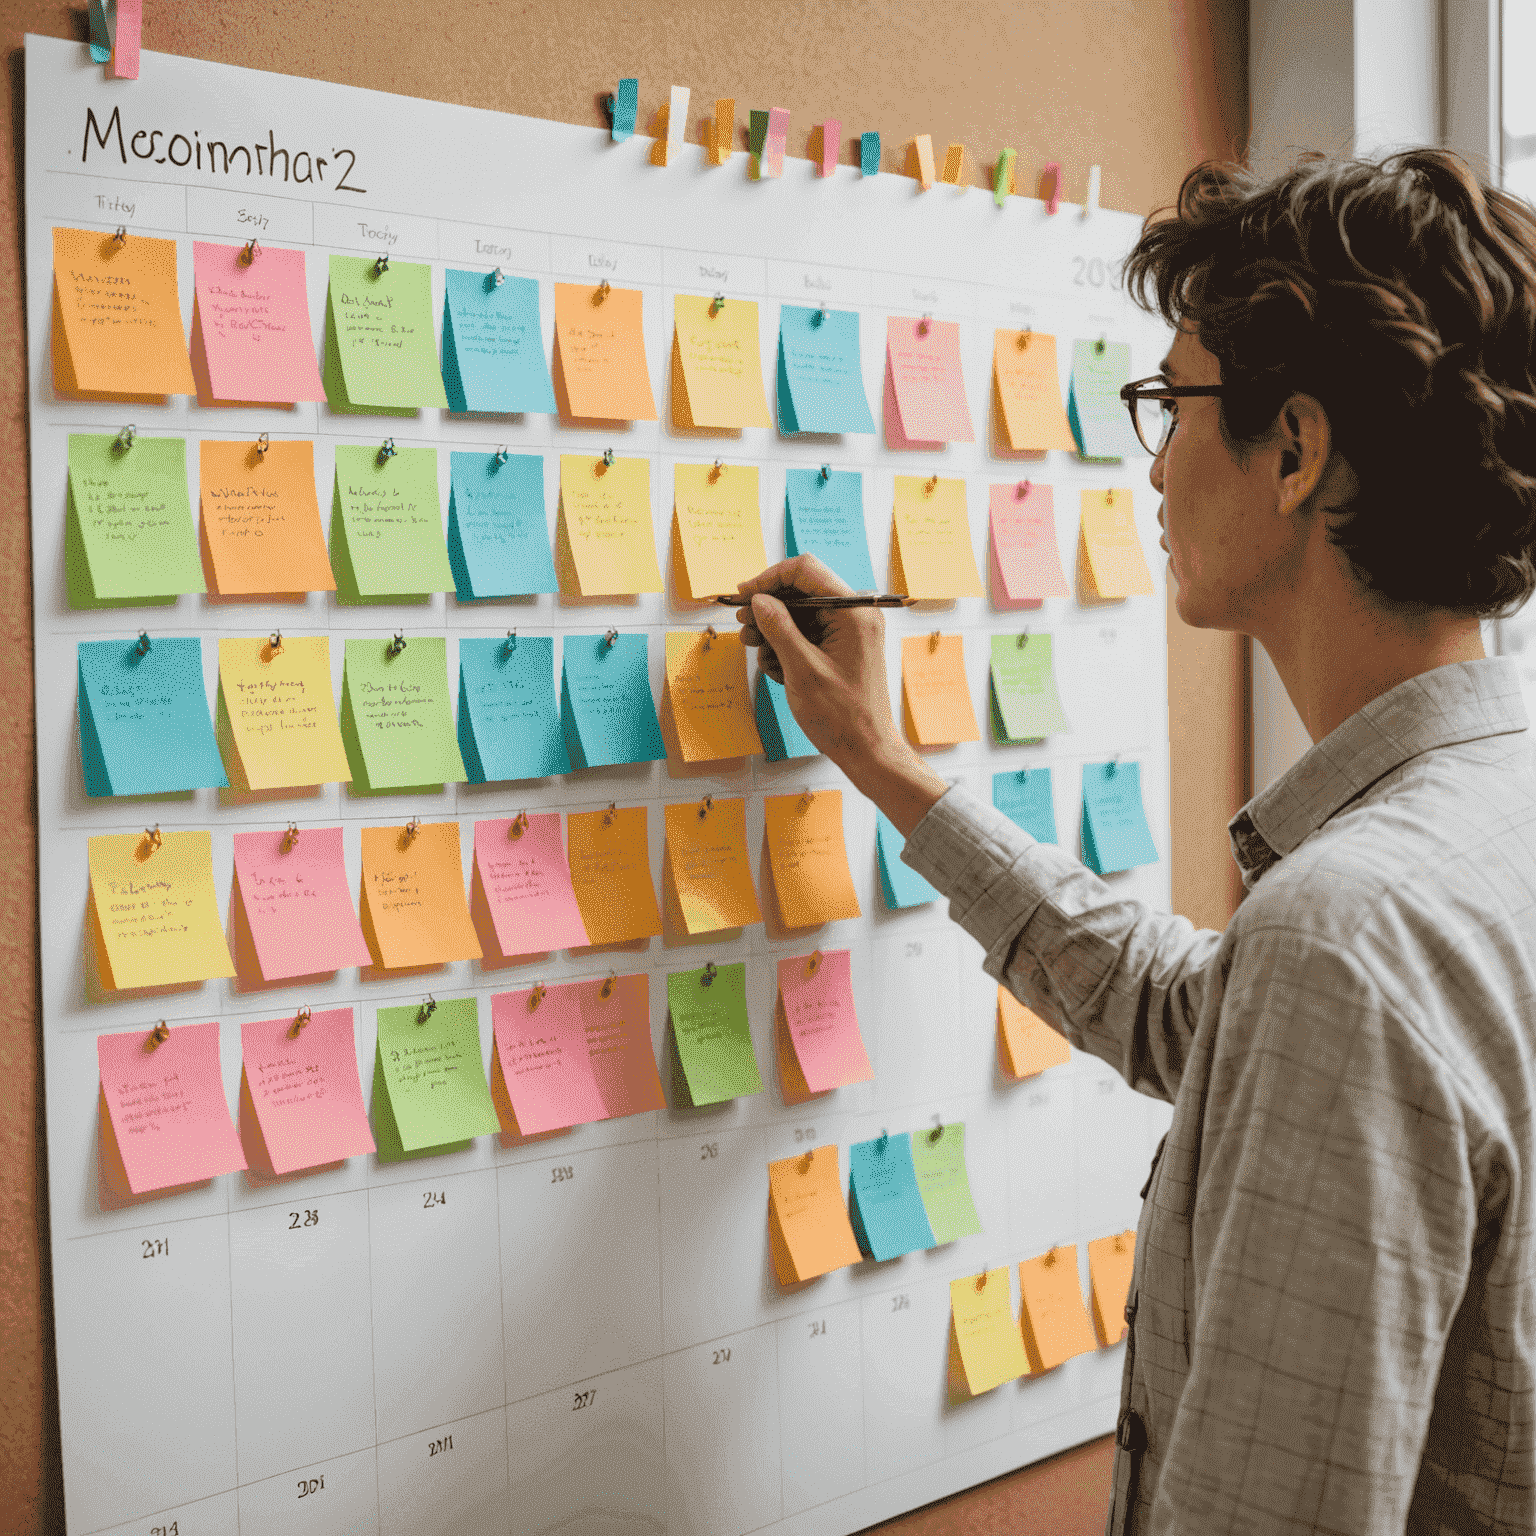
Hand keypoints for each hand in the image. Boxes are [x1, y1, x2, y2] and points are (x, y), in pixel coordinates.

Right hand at [734, 556, 947, 832]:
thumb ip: (780, 629)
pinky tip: (776, 666)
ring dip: (775, 628)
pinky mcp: (847, 645)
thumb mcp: (802, 671)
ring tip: (756, 648)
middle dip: (769, 607)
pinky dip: (789, 644)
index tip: (743, 596)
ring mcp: (853, 629)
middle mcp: (857, 614)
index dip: (769, 579)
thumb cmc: (842, 717)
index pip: (805, 571)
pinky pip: (811, 632)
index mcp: (854, 612)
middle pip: (803, 590)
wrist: (868, 750)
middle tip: (743, 627)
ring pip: (803, 612)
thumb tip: (760, 600)